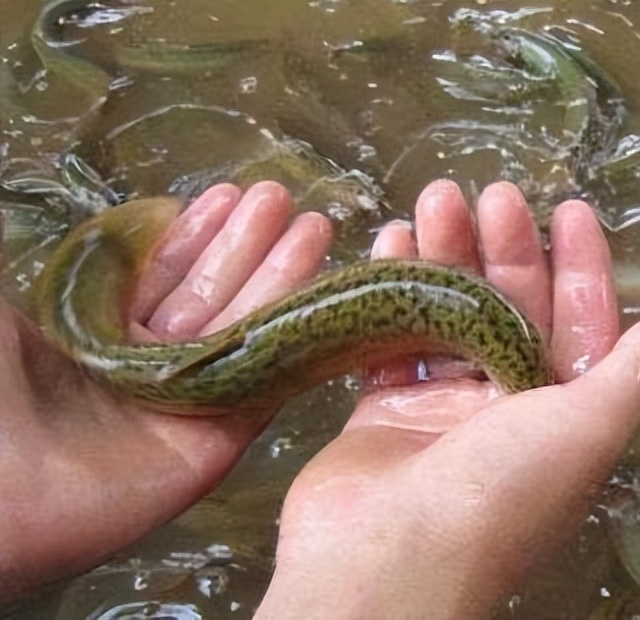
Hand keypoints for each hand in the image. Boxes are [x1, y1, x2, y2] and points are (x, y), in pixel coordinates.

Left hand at [0, 182, 332, 597]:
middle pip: (207, 296)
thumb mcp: (5, 310)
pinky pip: (263, 384)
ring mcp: (181, 406)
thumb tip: (105, 227)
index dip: (193, 234)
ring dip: (279, 277)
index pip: (156, 275)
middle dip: (244, 244)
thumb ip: (67, 268)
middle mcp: (142, 367)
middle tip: (278, 197)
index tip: (226, 196)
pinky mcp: (214, 443)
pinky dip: (293, 338)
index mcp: (92, 334)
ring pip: (242, 330)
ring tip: (313, 224)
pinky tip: (317, 291)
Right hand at [254, 180, 639, 618]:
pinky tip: (390, 244)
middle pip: (509, 309)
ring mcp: (442, 410)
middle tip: (490, 193)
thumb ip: (634, 374)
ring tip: (433, 199)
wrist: (382, 562)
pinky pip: (393, 337)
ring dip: (444, 257)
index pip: (582, 324)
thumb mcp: (584, 430)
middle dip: (504, 248)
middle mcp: (506, 410)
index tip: (570, 208)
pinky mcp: (383, 410)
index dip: (582, 264)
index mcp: (562, 415)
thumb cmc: (496, 494)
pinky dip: (390, 292)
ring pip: (449, 314)